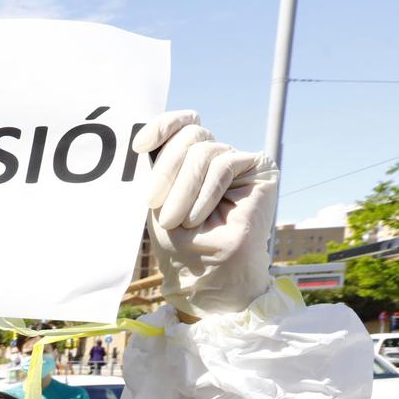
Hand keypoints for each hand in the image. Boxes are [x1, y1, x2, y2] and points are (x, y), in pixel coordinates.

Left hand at [134, 110, 277, 318]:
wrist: (210, 274)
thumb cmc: (181, 243)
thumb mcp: (159, 202)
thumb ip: (157, 170)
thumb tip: (141, 140)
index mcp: (189, 159)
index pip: (182, 124)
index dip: (163, 125)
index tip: (139, 146)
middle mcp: (215, 155)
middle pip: (191, 135)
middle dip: (166, 169)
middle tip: (153, 202)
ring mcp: (237, 160)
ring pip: (204, 151)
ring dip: (184, 189)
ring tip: (177, 220)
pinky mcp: (259, 168)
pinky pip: (224, 165)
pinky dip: (205, 193)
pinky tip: (197, 217)